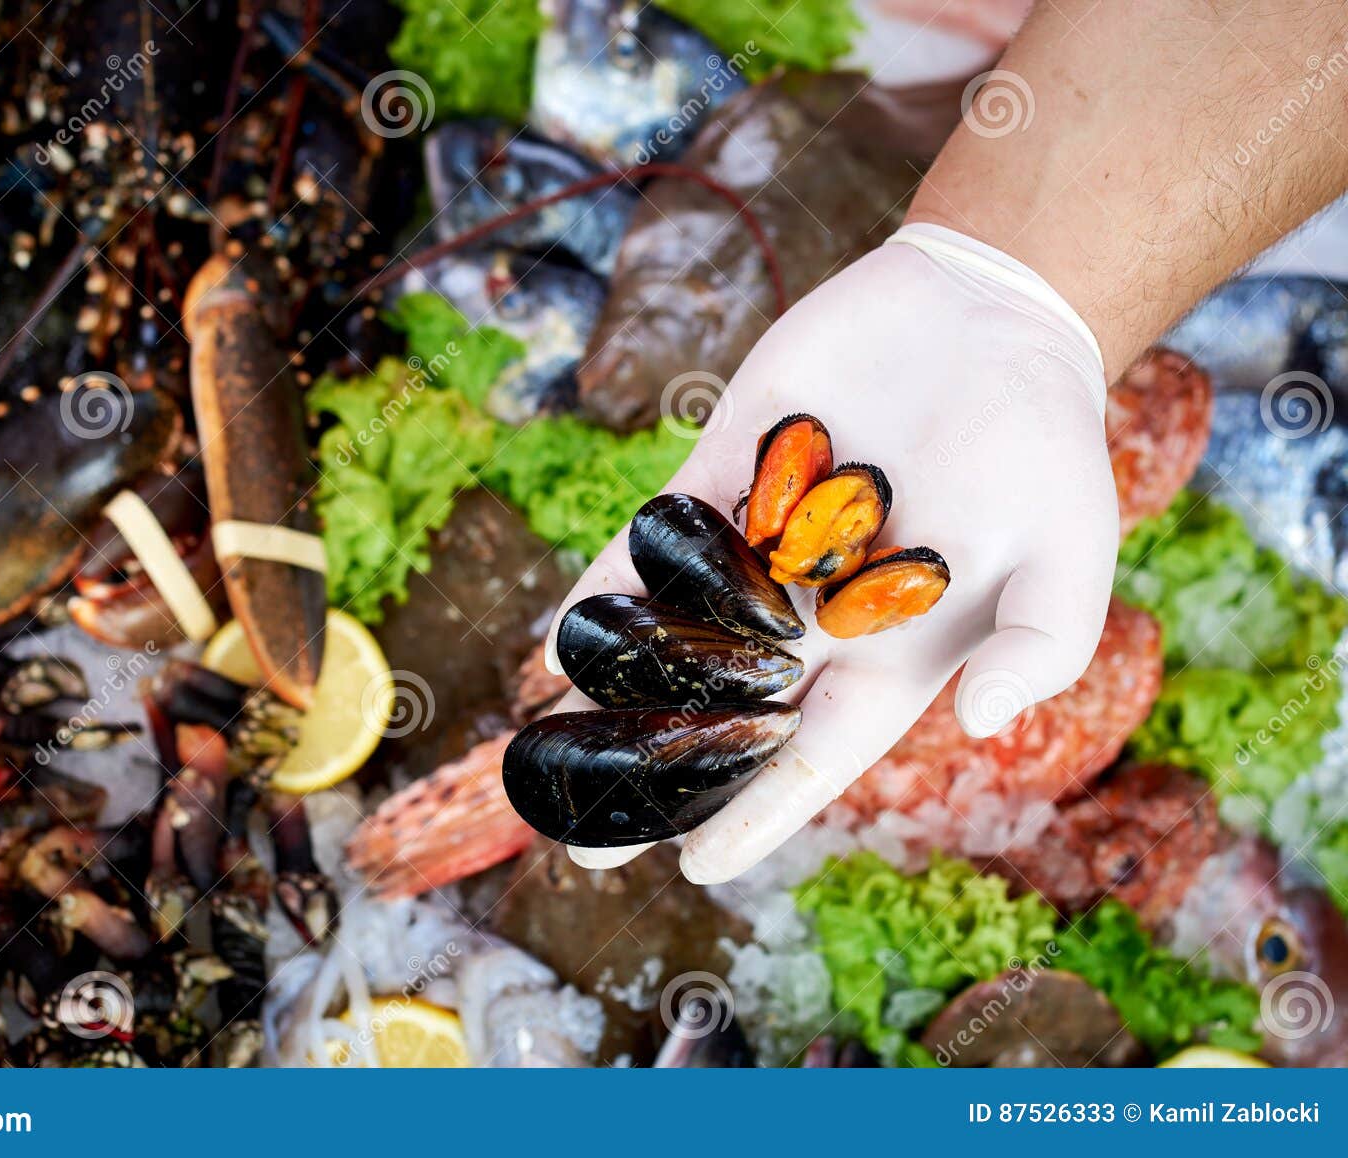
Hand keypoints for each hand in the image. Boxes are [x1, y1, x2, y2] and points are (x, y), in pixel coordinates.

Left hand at [542, 223, 1116, 883]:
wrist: (993, 318)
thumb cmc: (1045, 447)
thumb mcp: (1074, 555)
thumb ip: (1042, 646)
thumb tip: (979, 722)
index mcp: (886, 651)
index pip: (808, 755)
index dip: (753, 813)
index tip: (694, 868)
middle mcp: (810, 613)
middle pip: (717, 716)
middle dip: (656, 780)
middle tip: (581, 848)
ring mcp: (762, 545)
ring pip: (671, 638)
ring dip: (611, 699)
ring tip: (544, 756)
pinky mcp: (726, 472)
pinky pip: (654, 544)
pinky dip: (605, 592)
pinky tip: (555, 641)